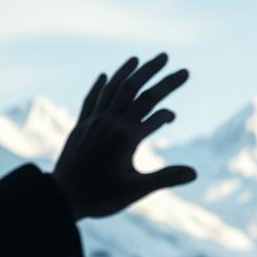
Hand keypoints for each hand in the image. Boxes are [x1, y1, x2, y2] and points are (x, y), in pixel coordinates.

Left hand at [52, 54, 196, 220]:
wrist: (62, 197)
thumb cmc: (101, 196)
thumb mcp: (136, 190)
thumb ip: (165, 178)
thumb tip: (194, 173)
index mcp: (126, 136)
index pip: (154, 110)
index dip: (168, 108)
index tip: (175, 117)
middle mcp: (110, 122)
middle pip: (135, 90)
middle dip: (154, 73)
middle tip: (170, 59)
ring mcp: (93, 122)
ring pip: (113, 89)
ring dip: (128, 72)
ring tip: (139, 59)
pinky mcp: (81, 127)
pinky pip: (92, 99)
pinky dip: (100, 86)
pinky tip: (105, 76)